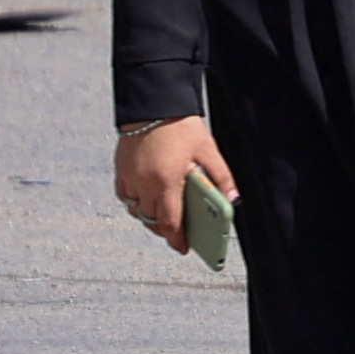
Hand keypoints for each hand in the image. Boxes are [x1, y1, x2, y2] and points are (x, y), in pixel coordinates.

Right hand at [114, 118, 231, 251]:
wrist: (153, 105)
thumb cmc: (182, 127)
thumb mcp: (208, 150)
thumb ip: (221, 176)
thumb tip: (233, 199)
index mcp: (167, 182)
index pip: (170, 222)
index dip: (177, 239)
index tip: (184, 248)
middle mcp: (144, 185)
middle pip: (153, 220)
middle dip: (166, 231)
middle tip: (179, 235)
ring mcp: (130, 179)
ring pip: (137, 211)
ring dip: (151, 218)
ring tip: (167, 220)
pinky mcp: (121, 172)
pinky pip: (127, 198)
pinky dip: (137, 204)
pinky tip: (150, 201)